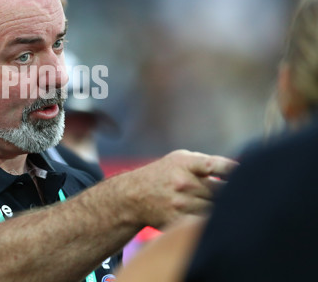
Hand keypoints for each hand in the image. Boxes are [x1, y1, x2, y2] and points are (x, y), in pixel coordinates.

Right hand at [115, 149, 237, 227]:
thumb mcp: (180, 159)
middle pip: (222, 192)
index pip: (217, 166)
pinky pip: (204, 224)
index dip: (236, 171)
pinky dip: (212, 222)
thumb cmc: (163, 174)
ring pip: (216, 210)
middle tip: (246, 197)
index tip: (249, 175)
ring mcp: (180, 204)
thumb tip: (241, 171)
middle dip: (234, 194)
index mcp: (185, 163)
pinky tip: (216, 220)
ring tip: (232, 210)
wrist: (133, 196)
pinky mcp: (178, 221)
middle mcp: (183, 183)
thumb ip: (207, 163)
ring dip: (225, 210)